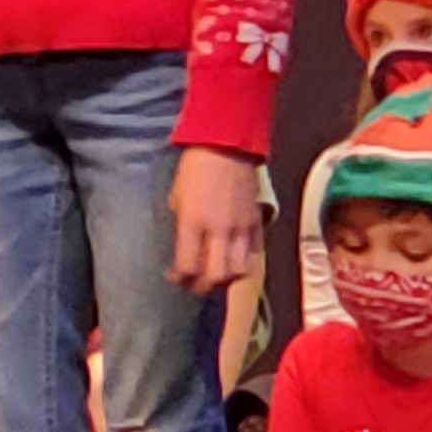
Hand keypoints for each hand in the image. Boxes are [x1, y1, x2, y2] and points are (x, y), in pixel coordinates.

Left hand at [171, 144, 265, 295]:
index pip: (188, 265)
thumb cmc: (195, 167)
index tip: (175, 277)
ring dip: (226, 278)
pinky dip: (245, 262)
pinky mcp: (256, 221)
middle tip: (196, 285)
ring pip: (238, 269)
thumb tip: (184, 245)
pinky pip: (255, 252)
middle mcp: (218, 229)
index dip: (180, 278)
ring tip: (217, 274)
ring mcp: (240, 227)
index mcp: (193, 221)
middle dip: (203, 286)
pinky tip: (235, 260)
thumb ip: (182, 224)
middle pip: (216, 275)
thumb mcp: (176, 196)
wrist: (227, 146)